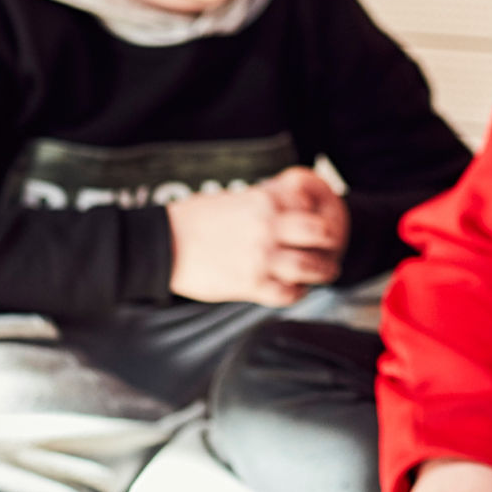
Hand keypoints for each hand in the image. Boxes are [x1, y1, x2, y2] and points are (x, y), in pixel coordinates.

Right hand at [165, 167, 345, 305]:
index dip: (320, 210)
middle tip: (332, 248)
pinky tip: (297, 290)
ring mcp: (260, 256)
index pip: (311, 201)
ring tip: (327, 272)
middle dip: (330, 241)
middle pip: (321, 233)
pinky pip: (287, 293)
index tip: (321, 220)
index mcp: (264, 200)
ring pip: (311, 267)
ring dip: (324, 271)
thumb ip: (265, 202)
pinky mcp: (249, 284)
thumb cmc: (195, 220)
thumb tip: (290, 206)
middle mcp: (268, 226)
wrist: (160, 244)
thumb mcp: (235, 198)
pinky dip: (298, 293)